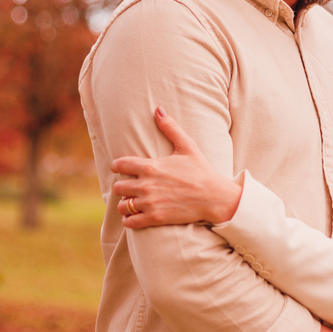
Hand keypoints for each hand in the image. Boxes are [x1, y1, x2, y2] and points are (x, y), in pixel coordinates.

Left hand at [111, 108, 241, 227]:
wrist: (214, 197)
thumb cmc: (201, 171)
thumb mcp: (187, 146)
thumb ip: (170, 128)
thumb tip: (158, 109)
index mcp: (150, 166)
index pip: (119, 165)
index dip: (118, 166)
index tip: (123, 169)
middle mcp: (146, 185)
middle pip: (118, 187)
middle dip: (123, 186)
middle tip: (131, 187)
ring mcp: (149, 203)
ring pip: (122, 205)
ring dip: (126, 204)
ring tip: (133, 202)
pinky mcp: (154, 218)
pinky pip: (130, 222)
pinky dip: (129, 220)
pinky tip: (135, 216)